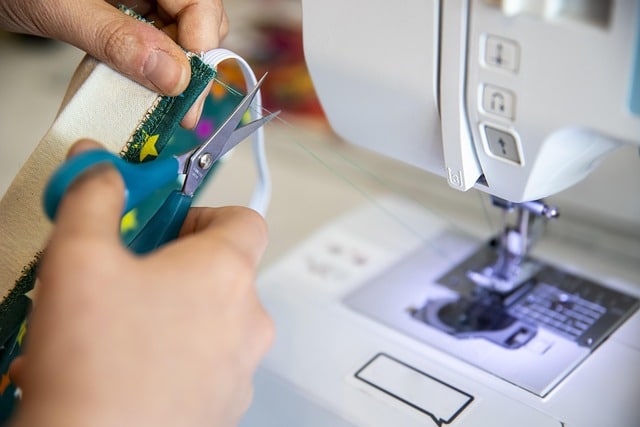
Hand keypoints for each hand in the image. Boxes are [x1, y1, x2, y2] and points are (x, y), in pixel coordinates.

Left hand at [0, 0, 228, 126]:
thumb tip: (171, 75)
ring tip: (162, 105)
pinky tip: (141, 89)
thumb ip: (115, 38)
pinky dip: (149, 71)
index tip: (188, 81)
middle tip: (182, 104)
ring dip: (173, 73)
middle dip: (193, 62)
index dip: (201, 40)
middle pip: (195, 19)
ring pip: (177, 36)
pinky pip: (150, 44)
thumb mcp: (58, 8)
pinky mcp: (123, 15)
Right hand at [9, 140, 272, 426]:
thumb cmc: (96, 365)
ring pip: (214, 320)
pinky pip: (207, 363)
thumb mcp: (80, 257)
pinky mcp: (224, 404)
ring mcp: (240, 367)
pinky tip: (127, 364)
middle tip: (128, 275)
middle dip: (176, 266)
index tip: (167, 223)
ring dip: (172, 313)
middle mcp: (247, 320)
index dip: (205, 214)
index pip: (245, 219)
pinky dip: (176, 355)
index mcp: (226, 273)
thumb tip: (99, 169)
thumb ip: (93, 198)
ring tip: (119, 326)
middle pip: (224, 271)